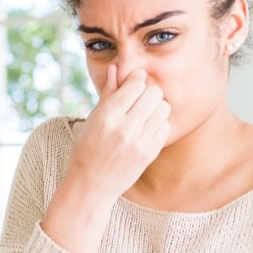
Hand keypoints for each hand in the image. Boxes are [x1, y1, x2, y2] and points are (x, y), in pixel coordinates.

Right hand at [38, 66, 169, 252]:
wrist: (91, 184)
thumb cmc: (87, 148)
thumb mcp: (92, 119)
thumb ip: (108, 93)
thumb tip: (116, 68)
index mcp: (108, 116)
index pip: (135, 84)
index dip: (136, 79)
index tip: (133, 82)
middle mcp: (125, 128)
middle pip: (153, 93)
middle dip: (147, 92)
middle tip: (138, 99)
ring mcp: (140, 142)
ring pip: (163, 107)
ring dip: (155, 107)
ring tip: (143, 114)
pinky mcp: (150, 153)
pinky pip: (165, 126)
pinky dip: (157, 124)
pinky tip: (145, 129)